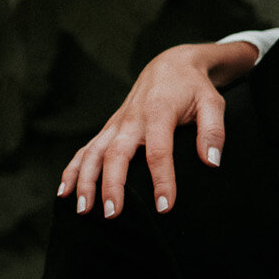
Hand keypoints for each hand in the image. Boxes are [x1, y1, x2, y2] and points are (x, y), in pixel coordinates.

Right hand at [57, 41, 256, 218]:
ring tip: (82, 209)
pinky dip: (72, 170)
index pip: (158, 151)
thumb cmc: (194, 87)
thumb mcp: (213, 103)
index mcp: (159, 112)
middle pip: (116, 154)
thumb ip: (213, 131)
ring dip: (84, 180)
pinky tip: (64, 192)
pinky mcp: (109, 128)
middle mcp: (132, 118)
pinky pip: (85, 149)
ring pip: (93, 152)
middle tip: (112, 214)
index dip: (161, 180)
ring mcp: (116, 124)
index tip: (164, 207)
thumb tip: (212, 162)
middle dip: (111, 184)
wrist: (170, 64)